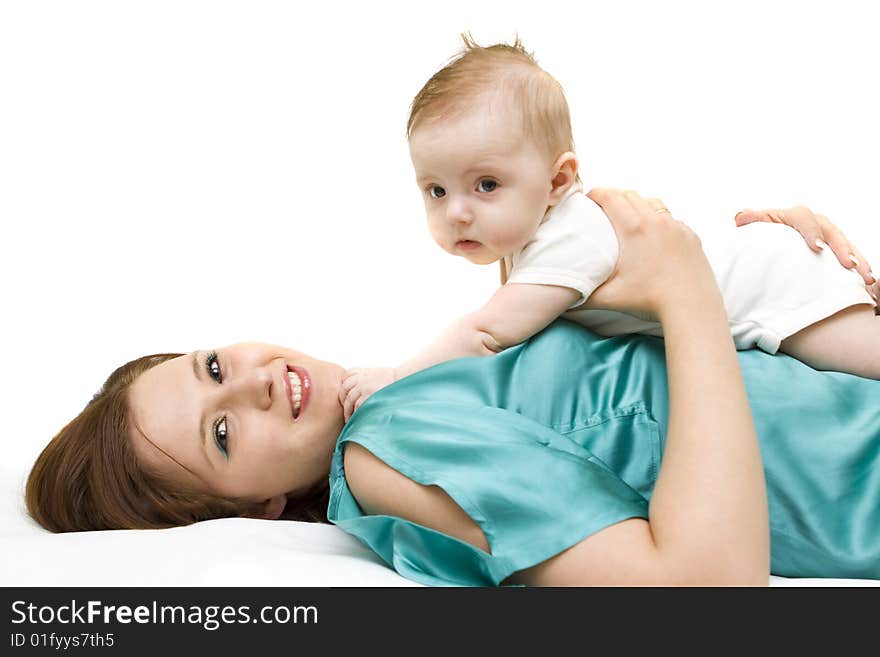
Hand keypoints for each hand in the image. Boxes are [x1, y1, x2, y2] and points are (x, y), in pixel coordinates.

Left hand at [338, 367, 396, 421]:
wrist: (403, 380)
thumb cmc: (392, 381)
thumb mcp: (377, 373)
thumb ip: (365, 377)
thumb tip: (356, 388)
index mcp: (364, 371)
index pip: (347, 376)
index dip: (344, 387)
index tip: (345, 397)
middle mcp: (362, 378)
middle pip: (345, 389)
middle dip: (343, 401)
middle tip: (346, 411)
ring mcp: (364, 387)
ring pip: (350, 399)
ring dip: (348, 410)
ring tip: (350, 419)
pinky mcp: (369, 396)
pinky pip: (358, 406)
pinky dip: (356, 413)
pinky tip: (358, 418)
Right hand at [584, 188, 717, 318]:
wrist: (691, 306)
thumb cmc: (649, 300)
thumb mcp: (608, 298)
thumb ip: (581, 295)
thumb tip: (561, 298)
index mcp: (633, 228)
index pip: (610, 197)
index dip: (596, 194)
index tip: (587, 199)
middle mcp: (655, 221)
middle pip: (630, 195)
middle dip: (614, 196)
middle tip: (602, 206)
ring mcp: (676, 226)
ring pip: (653, 203)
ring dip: (637, 203)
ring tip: (628, 215)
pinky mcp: (690, 235)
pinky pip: (671, 219)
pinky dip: (658, 219)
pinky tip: (653, 234)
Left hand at [735, 206, 874, 285]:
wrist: (774, 242)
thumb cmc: (765, 235)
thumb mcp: (759, 228)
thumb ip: (753, 222)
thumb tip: (740, 217)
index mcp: (795, 216)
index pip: (805, 218)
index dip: (811, 232)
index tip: (816, 248)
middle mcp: (817, 224)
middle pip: (834, 233)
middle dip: (843, 250)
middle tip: (849, 266)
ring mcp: (829, 236)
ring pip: (848, 247)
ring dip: (858, 262)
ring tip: (867, 278)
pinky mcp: (836, 251)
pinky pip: (852, 259)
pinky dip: (861, 271)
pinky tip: (869, 286)